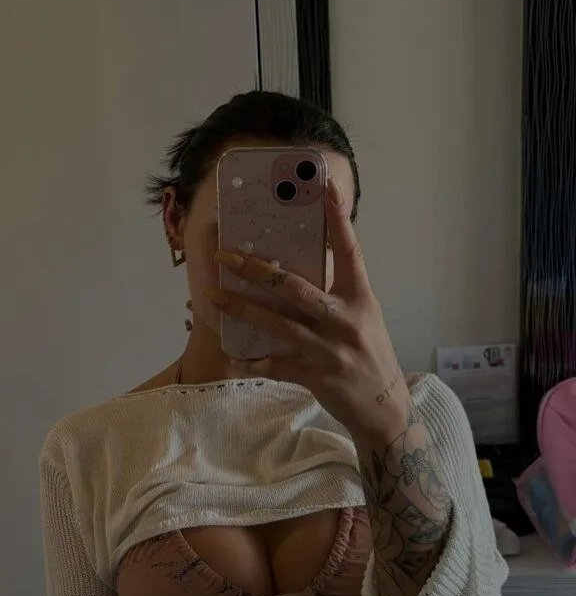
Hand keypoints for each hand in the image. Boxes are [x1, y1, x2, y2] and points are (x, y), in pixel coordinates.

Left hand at [203, 178, 410, 447]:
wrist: (383, 408)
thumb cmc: (371, 355)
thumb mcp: (364, 317)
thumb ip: (338, 293)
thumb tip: (300, 267)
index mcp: (360, 299)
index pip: (349, 251)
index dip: (337, 219)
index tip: (324, 187)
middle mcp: (345, 320)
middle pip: (295, 287)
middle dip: (256, 270)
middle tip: (226, 256)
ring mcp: (328, 349)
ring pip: (276, 323)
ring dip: (240, 309)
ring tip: (212, 297)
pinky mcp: (315, 376)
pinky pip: (274, 365)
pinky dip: (251, 362)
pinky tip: (231, 357)